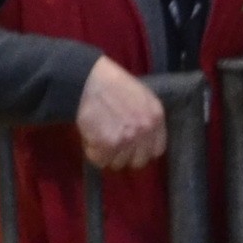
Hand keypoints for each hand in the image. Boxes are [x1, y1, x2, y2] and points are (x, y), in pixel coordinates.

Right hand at [73, 54, 170, 169]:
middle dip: (124, 155)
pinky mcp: (108, 144)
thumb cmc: (110, 83)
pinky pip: (100, 160)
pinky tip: (90, 136)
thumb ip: (145, 118)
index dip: (141, 150)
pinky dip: (92, 152)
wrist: (86, 79)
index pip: (156, 151)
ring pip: (118, 163)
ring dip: (107, 154)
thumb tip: (140, 140)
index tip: (131, 147)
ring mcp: (128, 138)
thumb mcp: (140, 96)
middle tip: (112, 144)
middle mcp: (145, 130)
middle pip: (138, 161)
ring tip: (99, 135)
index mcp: (156, 116)